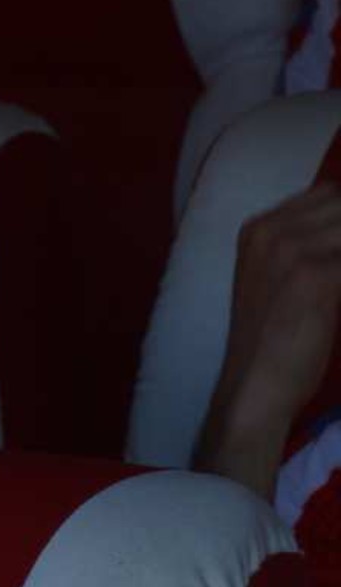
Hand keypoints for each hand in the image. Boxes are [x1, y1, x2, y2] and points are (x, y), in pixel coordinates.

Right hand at [203, 186, 340, 482]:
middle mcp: (272, 232)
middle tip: (340, 277)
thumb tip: (338, 241)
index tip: (339, 258)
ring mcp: (293, 251)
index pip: (327, 195)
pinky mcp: (318, 275)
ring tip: (338, 289)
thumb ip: (307, 249)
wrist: (254, 390)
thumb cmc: (268, 346)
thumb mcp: (276, 283)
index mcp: (257, 230)